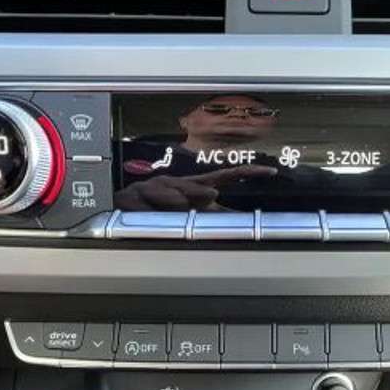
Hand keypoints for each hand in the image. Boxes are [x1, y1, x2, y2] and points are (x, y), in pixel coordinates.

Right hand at [113, 165, 276, 210]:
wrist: (118, 205)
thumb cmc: (156, 208)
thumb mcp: (187, 212)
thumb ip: (211, 214)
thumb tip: (235, 218)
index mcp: (192, 187)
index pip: (224, 176)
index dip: (247, 173)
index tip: (270, 172)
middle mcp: (175, 183)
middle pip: (194, 188)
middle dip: (199, 193)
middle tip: (209, 197)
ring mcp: (154, 188)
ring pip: (170, 195)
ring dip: (174, 202)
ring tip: (174, 208)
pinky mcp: (134, 196)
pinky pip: (146, 206)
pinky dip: (149, 210)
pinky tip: (148, 211)